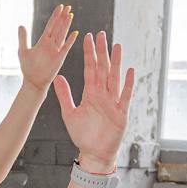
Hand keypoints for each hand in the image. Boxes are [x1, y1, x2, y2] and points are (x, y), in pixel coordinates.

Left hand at [17, 4, 77, 92]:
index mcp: (43, 41)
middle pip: (58, 27)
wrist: (33, 82)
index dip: (55, 16)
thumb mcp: (23, 51)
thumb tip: (21, 25)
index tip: (60, 7)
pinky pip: (66, 47)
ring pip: (62, 34)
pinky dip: (70, 40)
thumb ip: (23, 38)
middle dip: (63, 17)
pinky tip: (75, 32)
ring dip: (66, 25)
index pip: (50, 26)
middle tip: (68, 6)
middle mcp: (51, 44)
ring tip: (70, 14)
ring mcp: (56, 50)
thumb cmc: (28, 68)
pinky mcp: (59, 58)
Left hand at [52, 32, 133, 169]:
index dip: (89, 54)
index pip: (90, 69)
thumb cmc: (83, 135)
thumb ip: (65, 95)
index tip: (88, 38)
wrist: (93, 153)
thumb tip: (57, 77)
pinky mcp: (121, 113)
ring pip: (115, 78)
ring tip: (117, 46)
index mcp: (90, 94)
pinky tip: (129, 70)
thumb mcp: (69, 113)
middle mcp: (103, 95)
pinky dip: (128, 83)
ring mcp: (113, 102)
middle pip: (103, 69)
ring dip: (116, 62)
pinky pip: (125, 95)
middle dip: (102, 52)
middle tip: (102, 34)